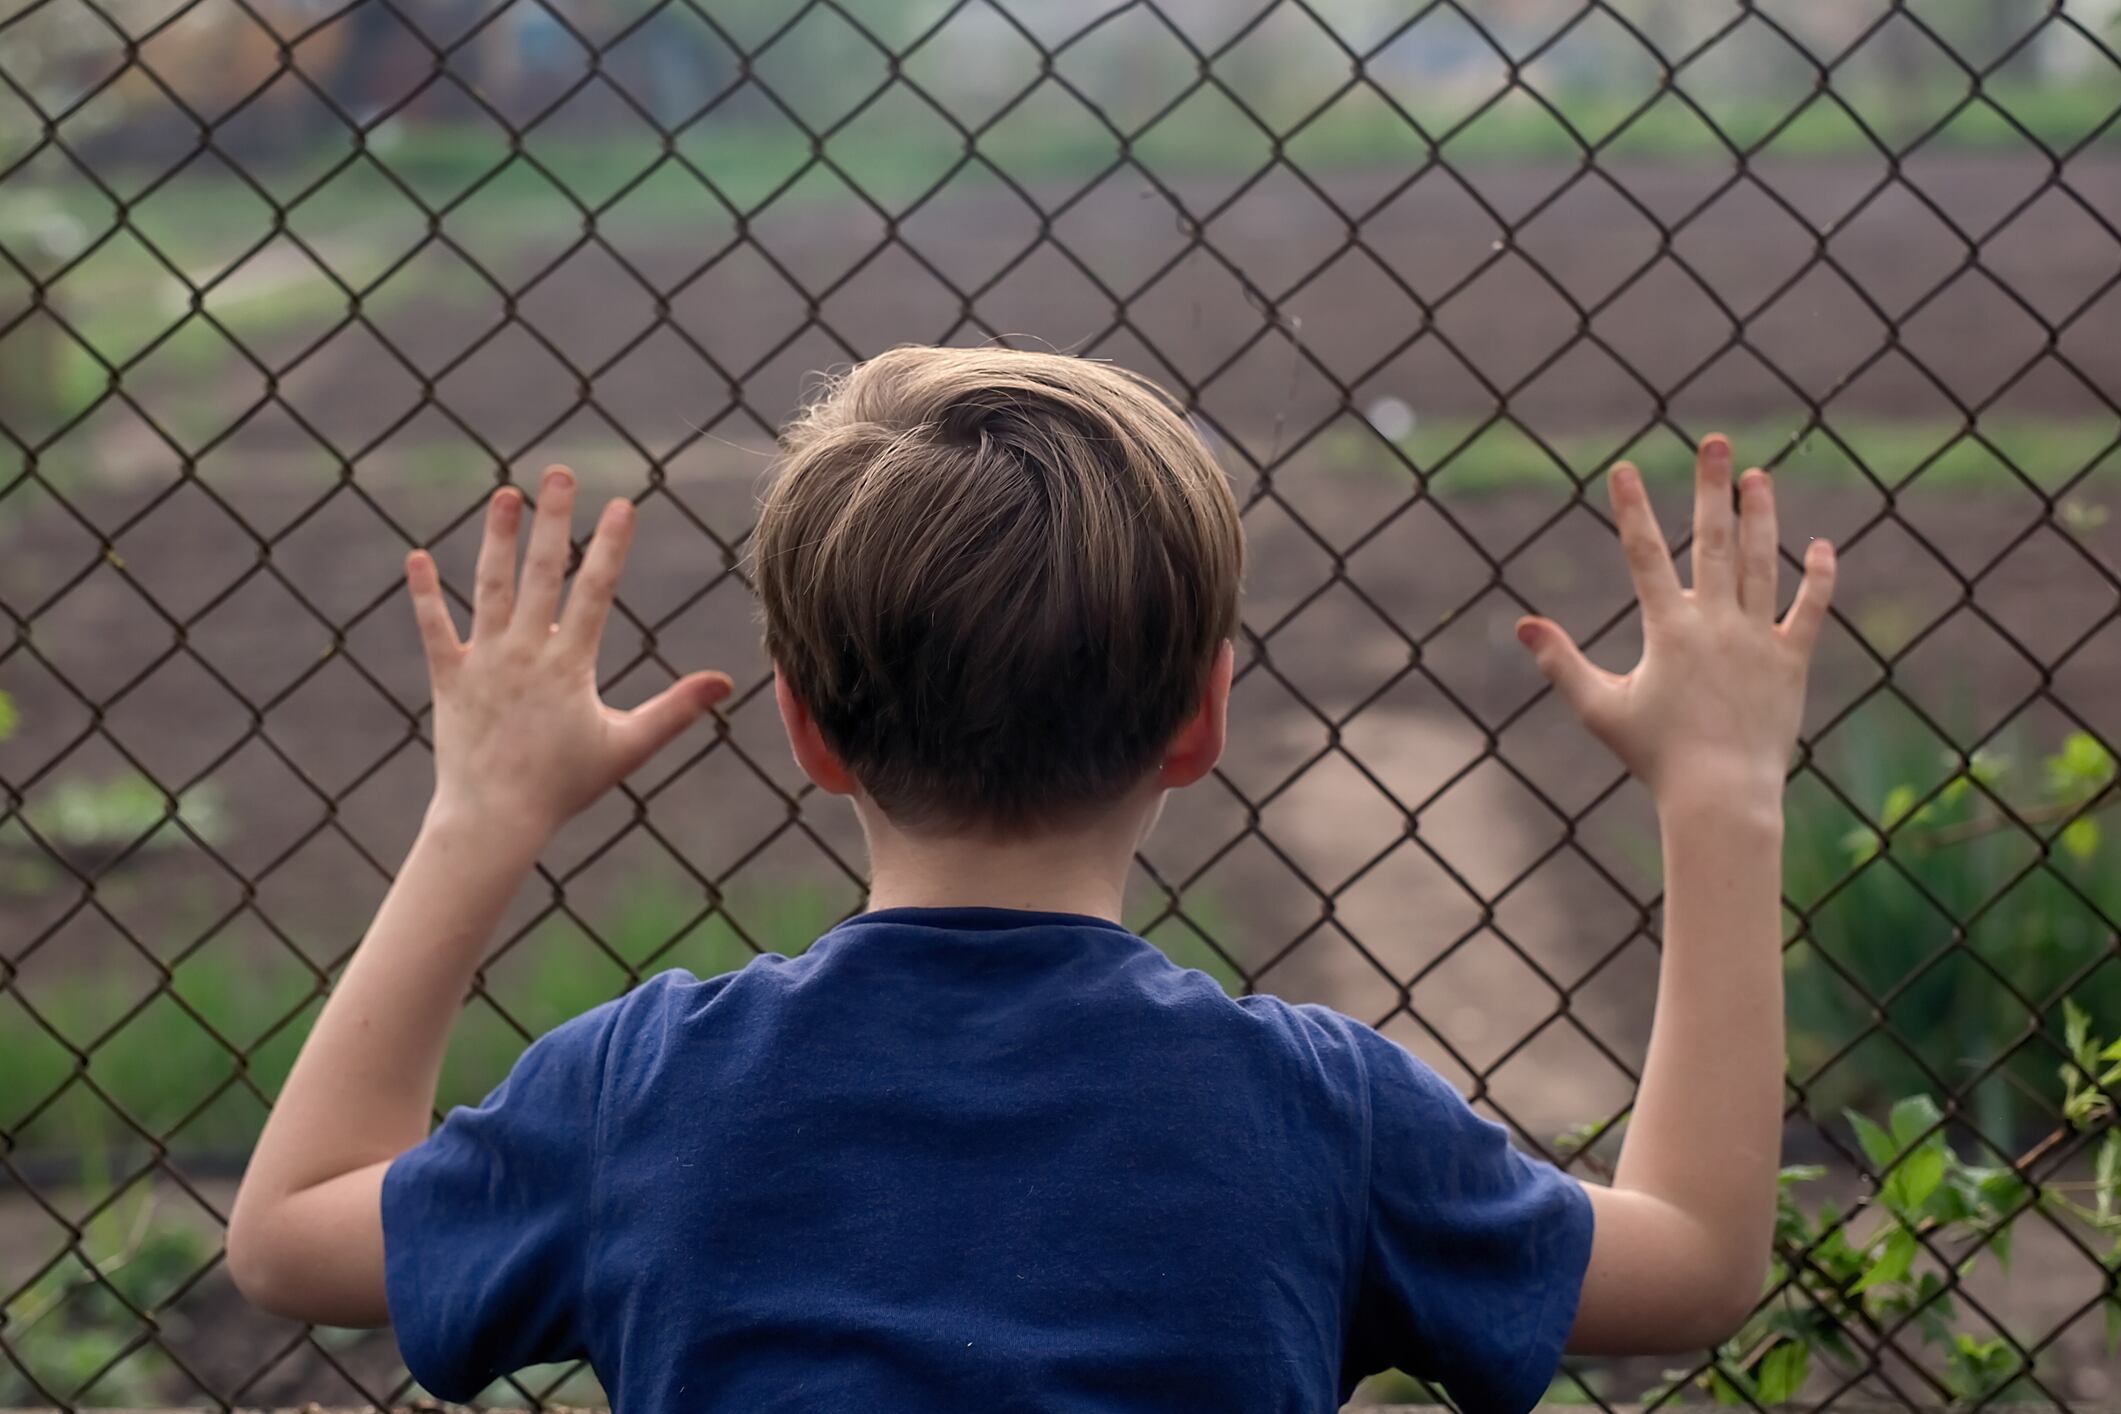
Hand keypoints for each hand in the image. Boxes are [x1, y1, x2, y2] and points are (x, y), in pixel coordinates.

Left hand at [404, 466, 732, 837]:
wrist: (494, 818)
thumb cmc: (564, 786)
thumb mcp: (628, 747)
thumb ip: (676, 710)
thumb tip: (725, 683)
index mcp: (569, 665)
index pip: (595, 591)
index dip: (609, 546)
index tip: (621, 504)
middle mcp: (524, 653)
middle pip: (542, 573)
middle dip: (554, 519)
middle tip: (560, 472)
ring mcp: (483, 662)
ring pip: (489, 587)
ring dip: (496, 538)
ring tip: (505, 494)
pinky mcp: (449, 678)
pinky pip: (433, 629)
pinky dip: (424, 595)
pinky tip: (417, 557)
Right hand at [1514, 435, 1834, 806]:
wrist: (1722, 796)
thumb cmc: (1655, 757)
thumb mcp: (1599, 709)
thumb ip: (1562, 662)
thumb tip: (1522, 625)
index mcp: (1668, 630)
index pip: (1645, 556)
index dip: (1633, 509)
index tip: (1624, 469)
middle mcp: (1717, 623)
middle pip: (1714, 542)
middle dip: (1712, 488)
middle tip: (1716, 444)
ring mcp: (1758, 639)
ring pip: (1764, 564)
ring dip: (1761, 517)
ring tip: (1759, 477)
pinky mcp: (1791, 661)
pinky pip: (1810, 610)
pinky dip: (1818, 578)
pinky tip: (1821, 545)